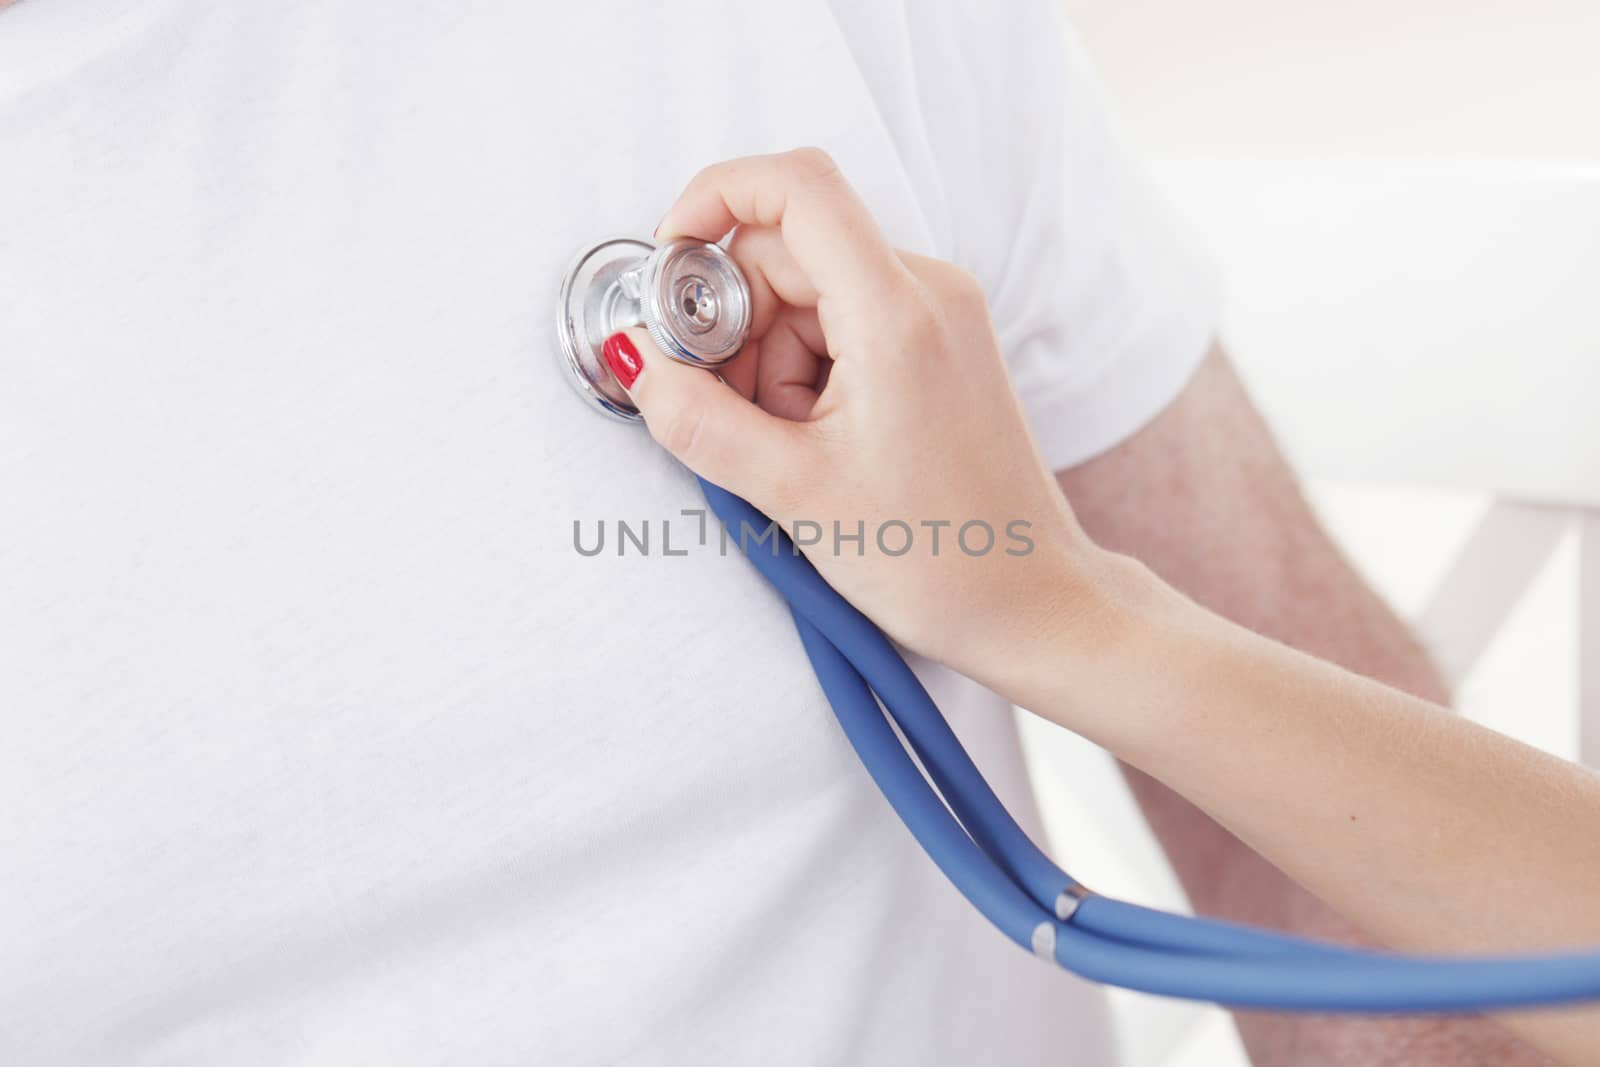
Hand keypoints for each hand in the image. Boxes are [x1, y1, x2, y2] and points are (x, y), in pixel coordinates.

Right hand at [605, 148, 1116, 694]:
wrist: (1031, 601)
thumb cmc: (940, 558)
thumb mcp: (793, 492)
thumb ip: (698, 420)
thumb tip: (635, 362)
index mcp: (897, 314)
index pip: (796, 187)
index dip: (714, 198)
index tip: (669, 259)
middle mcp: (930, 291)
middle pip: (790, 250)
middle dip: (735, 322)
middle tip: (730, 411)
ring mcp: (941, 313)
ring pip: (811, 292)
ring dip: (771, 358)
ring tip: (791, 447)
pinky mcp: (941, 342)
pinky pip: (845, 320)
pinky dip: (808, 369)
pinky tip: (817, 439)